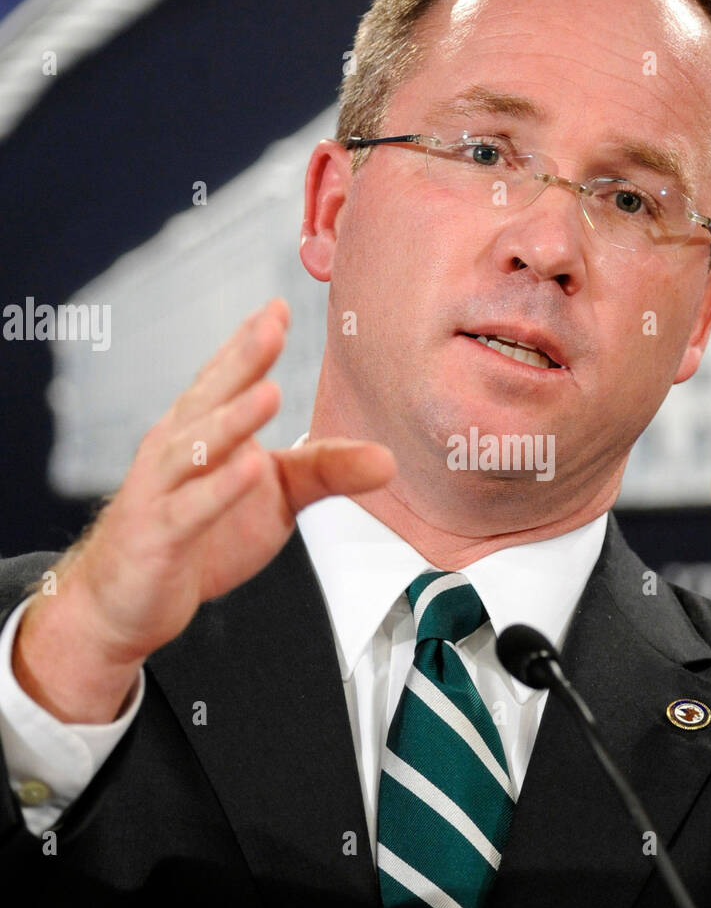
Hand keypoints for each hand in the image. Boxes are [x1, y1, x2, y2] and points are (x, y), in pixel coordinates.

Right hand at [15, 300, 395, 719]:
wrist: (125, 601)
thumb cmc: (200, 535)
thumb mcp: (275, 498)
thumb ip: (326, 471)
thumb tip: (390, 460)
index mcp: (201, 428)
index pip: (226, 377)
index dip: (250, 341)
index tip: (280, 306)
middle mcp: (176, 449)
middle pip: (210, 397)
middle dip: (241, 360)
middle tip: (271, 325)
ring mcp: (163, 490)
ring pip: (197, 447)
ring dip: (232, 419)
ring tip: (268, 391)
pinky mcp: (161, 536)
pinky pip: (192, 508)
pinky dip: (221, 489)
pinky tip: (251, 468)